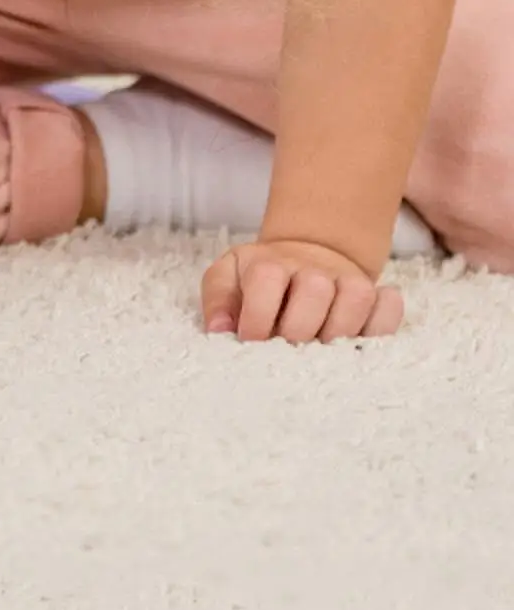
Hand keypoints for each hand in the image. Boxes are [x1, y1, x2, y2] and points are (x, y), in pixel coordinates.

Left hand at [200, 240, 403, 342]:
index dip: (258, 317)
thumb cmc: (257, 279)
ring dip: (336, 332)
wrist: (303, 256)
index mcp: (270, 263)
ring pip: (356, 299)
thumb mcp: (227, 277)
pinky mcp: (375, 295)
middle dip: (297, 330)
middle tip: (285, 351)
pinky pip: (390, 308)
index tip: (250, 342)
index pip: (267, 280)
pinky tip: (355, 343)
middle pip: (315, 290)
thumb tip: (219, 330)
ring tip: (317, 353)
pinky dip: (379, 327)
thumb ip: (218, 299)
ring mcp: (347, 280)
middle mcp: (312, 268)